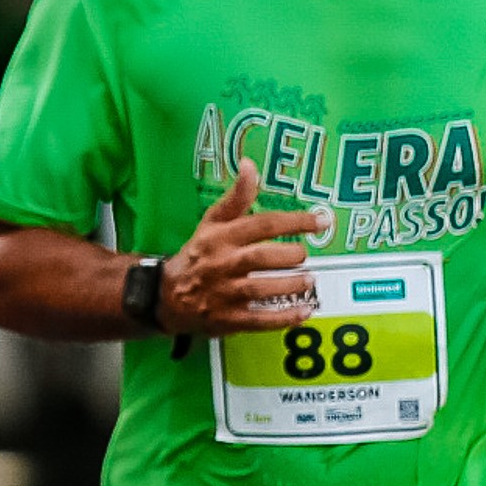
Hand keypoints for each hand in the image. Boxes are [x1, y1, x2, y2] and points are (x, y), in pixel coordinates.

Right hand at [158, 161, 322, 334]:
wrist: (166, 295)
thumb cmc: (198, 255)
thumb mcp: (212, 222)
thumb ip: (237, 197)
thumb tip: (250, 165)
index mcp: (221, 237)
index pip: (261, 224)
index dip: (293, 222)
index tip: (320, 221)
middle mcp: (223, 264)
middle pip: (260, 258)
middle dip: (288, 255)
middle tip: (304, 254)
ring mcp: (224, 294)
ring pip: (260, 289)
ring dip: (290, 285)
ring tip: (309, 280)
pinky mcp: (228, 319)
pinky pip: (259, 320)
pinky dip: (284, 317)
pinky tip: (304, 311)